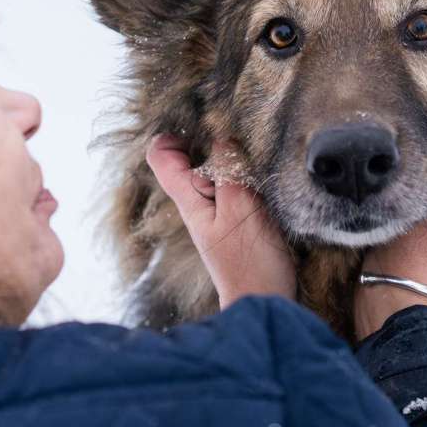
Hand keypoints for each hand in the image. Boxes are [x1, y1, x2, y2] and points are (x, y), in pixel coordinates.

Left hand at [146, 136, 296, 309]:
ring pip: (213, 173)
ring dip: (228, 156)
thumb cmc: (252, 262)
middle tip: (231, 123)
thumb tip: (221, 137)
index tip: (198, 122)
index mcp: (189, 200)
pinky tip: (262, 171)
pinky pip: (233, 189)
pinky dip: (243, 174)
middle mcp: (198, 205)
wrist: (266, 304)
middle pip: (187, 160)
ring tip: (251, 144)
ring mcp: (219, 215)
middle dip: (204, 138)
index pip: (160, 157)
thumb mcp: (240, 208)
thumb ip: (228, 170)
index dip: (171, 134)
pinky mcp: (240, 224)